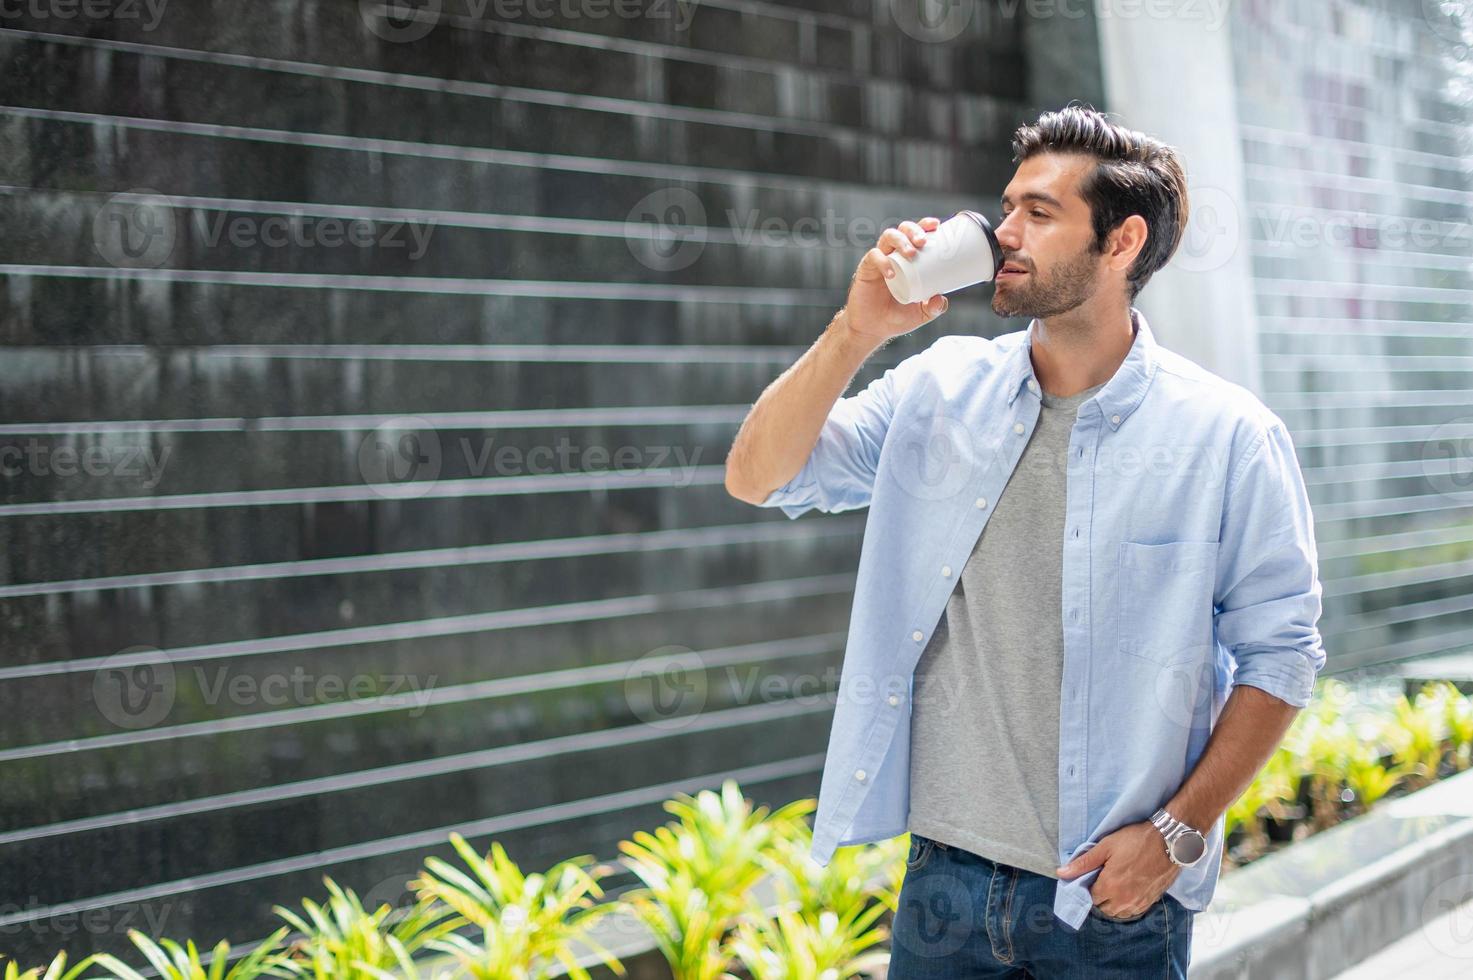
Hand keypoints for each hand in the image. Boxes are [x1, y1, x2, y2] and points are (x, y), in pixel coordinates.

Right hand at [840, 217, 948, 344]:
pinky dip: (883, 262)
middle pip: (902, 230)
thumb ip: (934, 307)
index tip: (936, 225)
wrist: (873, 330)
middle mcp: (893, 255)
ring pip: (888, 237)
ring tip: (911, 253)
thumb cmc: (897, 317)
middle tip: (923, 242)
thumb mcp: (921, 314)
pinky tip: (891, 273)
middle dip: (913, 230)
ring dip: (901, 240)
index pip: (915, 235)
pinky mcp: (865, 269)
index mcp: (908, 260)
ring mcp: (879, 261)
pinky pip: (873, 257)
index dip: (924, 225)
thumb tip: (941, 299)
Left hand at [1055, 820, 1181, 919]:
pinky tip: (1128, 890)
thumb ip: (1083, 863)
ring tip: (1115, 885)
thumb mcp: (1106, 846)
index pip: (1090, 898)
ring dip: (1113, 903)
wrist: (1170, 841)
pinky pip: (1134, 911)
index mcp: (1110, 886)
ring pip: (1119, 912)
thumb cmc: (1136, 840)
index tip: (1091, 877)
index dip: (1088, 888)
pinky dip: (1128, 904)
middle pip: (1104, 908)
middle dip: (1100, 897)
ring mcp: (1140, 902)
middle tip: (1103, 879)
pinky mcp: (1152, 900)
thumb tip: (1061, 873)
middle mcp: (1124, 899)